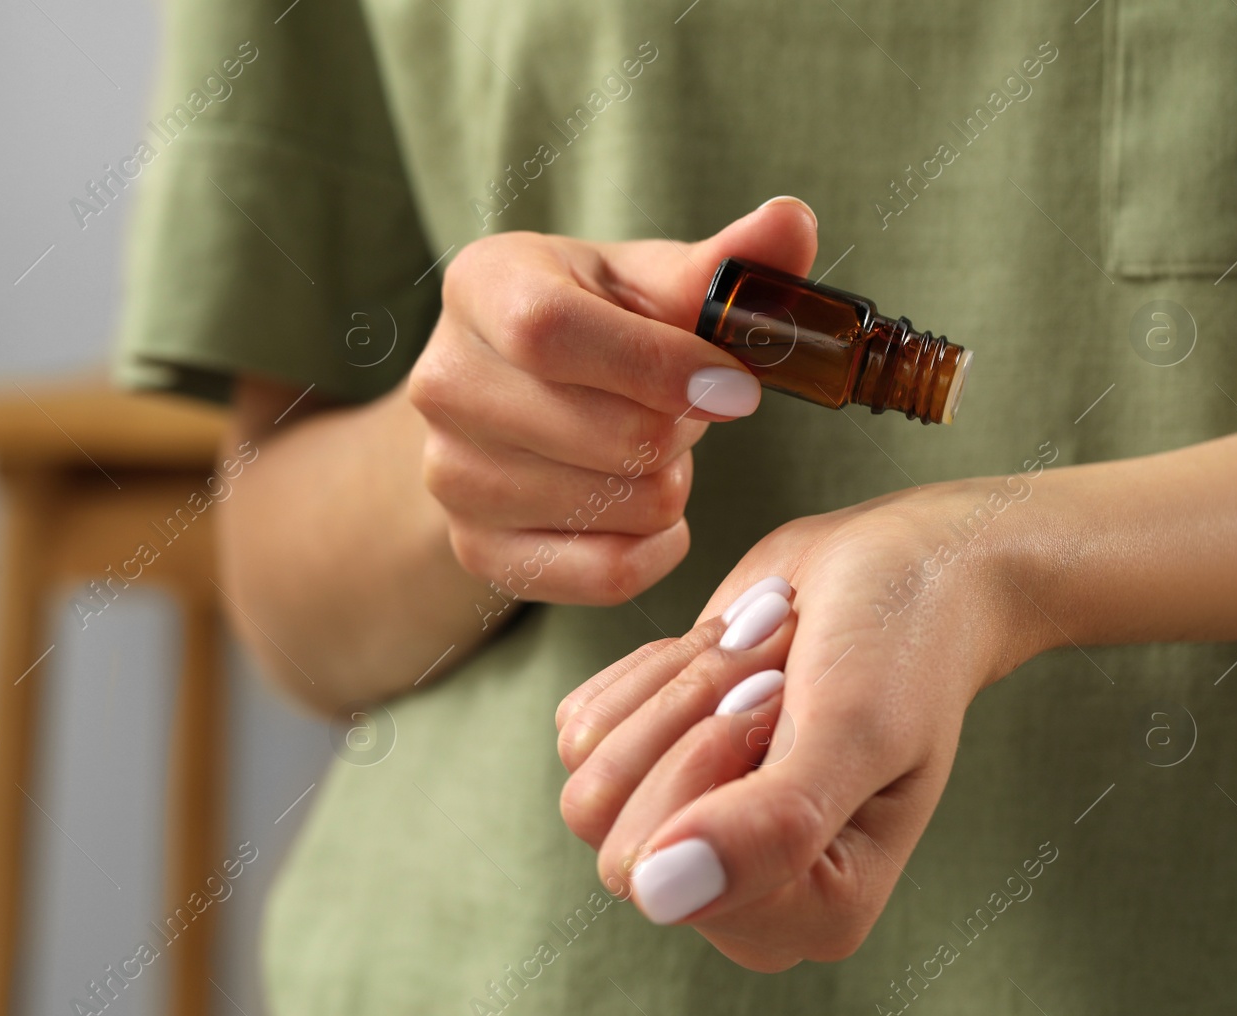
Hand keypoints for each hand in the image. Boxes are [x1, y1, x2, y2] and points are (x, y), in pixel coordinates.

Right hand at [406, 197, 817, 604]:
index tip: (736, 387)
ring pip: (618, 508)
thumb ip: (726, 261)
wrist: (510, 398)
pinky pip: (605, 575)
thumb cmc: (595, 326)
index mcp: (481, 286)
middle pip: (607, 434)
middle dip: (682, 431)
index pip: (554, 333)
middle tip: (686, 411)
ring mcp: (450, 475)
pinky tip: (656, 516)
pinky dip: (656, 550)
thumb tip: (793, 221)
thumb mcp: (647, 281)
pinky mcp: (475, 549)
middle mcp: (443, 382)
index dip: (661, 368)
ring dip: (669, 485)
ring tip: (650, 449)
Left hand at [555, 483, 1044, 970]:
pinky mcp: (646, 767)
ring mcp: (684, 832)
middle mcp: (737, 893)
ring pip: (591, 769)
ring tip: (757, 658)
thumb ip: (773, 825)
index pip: (663, 870)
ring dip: (675, 685)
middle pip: (611, 828)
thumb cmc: (896, 646)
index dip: (711, 760)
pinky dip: (651, 667)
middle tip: (775, 675)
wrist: (890, 568)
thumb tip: (656, 897)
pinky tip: (727, 655)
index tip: (787, 695)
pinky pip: (582, 724)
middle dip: (691, 719)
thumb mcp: (853, 728)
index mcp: (810, 913)